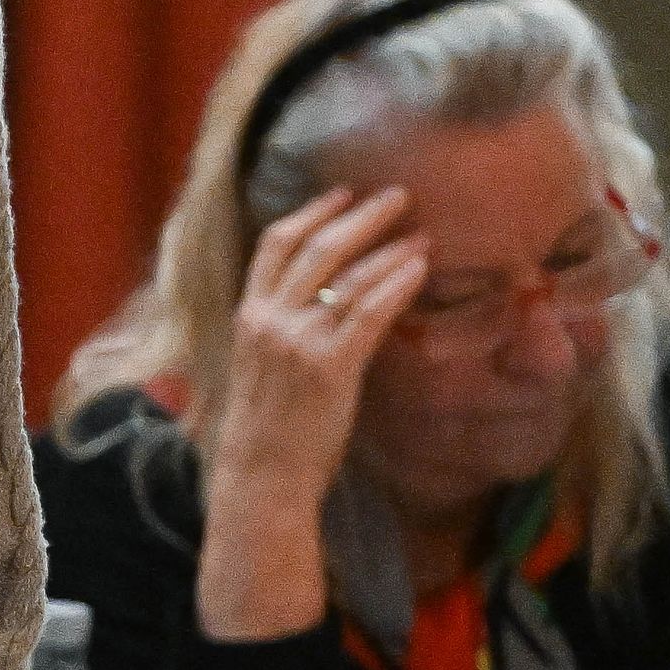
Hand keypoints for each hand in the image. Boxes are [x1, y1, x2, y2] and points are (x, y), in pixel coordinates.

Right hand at [195, 184, 423, 637]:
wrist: (261, 477)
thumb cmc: (266, 429)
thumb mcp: (261, 367)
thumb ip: (283, 330)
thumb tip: (322, 304)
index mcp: (248, 316)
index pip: (274, 245)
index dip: (312, 212)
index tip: (343, 192)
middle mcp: (268, 320)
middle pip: (315, 247)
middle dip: (360, 216)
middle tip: (398, 196)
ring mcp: (298, 342)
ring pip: (347, 276)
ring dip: (389, 248)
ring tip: (421, 233)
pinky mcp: (329, 367)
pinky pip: (368, 313)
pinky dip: (396, 285)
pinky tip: (420, 270)